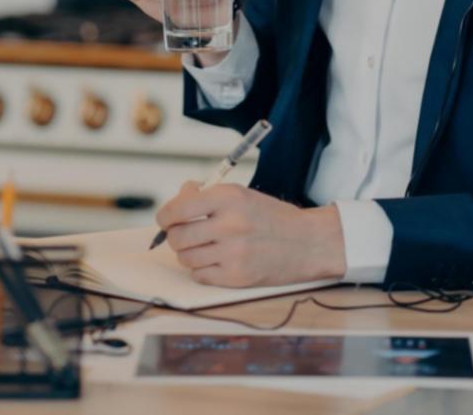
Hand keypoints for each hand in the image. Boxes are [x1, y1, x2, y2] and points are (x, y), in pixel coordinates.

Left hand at [155, 181, 345, 286]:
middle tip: (185, 234)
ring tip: (203, 247)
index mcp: (228, 198)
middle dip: (175, 236)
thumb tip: (177, 198)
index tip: (166, 220)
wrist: (307, 242)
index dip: (165, 216)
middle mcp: (230, 225)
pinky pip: (199, 275)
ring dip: (188, 253)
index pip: (177, 209)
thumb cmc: (271, 217)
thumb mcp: (241, 195)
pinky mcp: (237, 277)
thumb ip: (206, 196)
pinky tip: (214, 261)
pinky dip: (201, 269)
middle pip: (177, 237)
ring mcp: (233, 253)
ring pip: (185, 258)